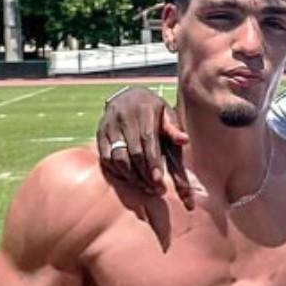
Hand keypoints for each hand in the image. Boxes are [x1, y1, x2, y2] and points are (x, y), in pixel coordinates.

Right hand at [96, 87, 192, 206]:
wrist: (128, 96)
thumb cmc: (153, 110)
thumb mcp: (167, 114)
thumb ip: (174, 129)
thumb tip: (185, 140)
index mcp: (144, 110)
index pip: (148, 140)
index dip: (153, 162)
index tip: (159, 180)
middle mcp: (124, 116)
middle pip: (133, 152)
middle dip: (145, 174)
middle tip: (156, 189)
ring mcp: (109, 125)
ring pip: (118, 158)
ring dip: (132, 176)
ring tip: (145, 186)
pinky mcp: (100, 133)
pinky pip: (106, 158)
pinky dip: (118, 171)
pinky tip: (130, 177)